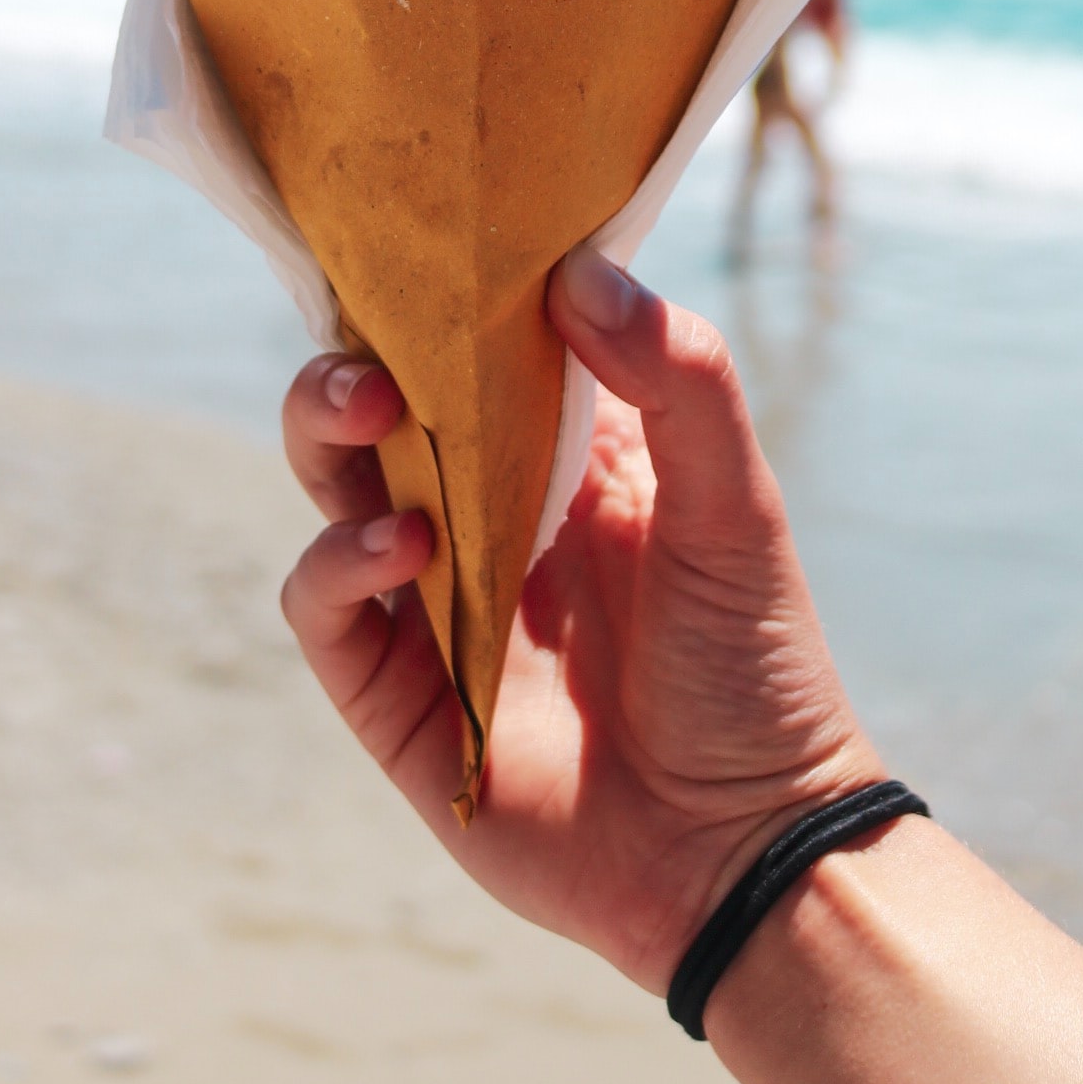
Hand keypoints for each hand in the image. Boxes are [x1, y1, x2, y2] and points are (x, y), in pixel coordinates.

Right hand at [279, 245, 884, 991]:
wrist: (744, 847)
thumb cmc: (755, 666)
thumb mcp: (736, 503)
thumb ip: (678, 376)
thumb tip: (577, 272)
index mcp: (563, 454)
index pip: (470, 349)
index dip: (433, 295)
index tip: (417, 236)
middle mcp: (485, 513)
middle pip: (376, 409)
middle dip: (352, 362)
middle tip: (375, 354)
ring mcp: (433, 601)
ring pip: (333, 489)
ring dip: (330, 437)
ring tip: (376, 414)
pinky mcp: (396, 696)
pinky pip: (326, 610)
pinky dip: (338, 564)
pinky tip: (400, 545)